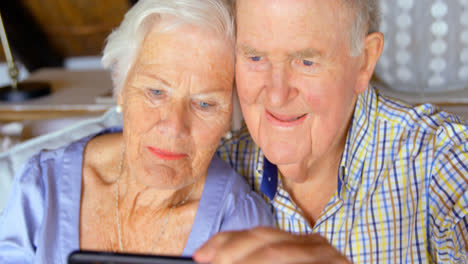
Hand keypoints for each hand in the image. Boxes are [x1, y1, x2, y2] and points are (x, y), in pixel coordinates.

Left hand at [193, 227, 350, 263]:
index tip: (200, 254)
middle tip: (209, 261)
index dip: (226, 241)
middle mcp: (314, 245)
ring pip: (278, 251)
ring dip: (248, 261)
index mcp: (298, 244)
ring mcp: (327, 256)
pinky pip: (298, 262)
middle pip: (266, 240)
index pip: (257, 235)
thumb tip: (215, 258)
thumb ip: (257, 260)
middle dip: (232, 251)